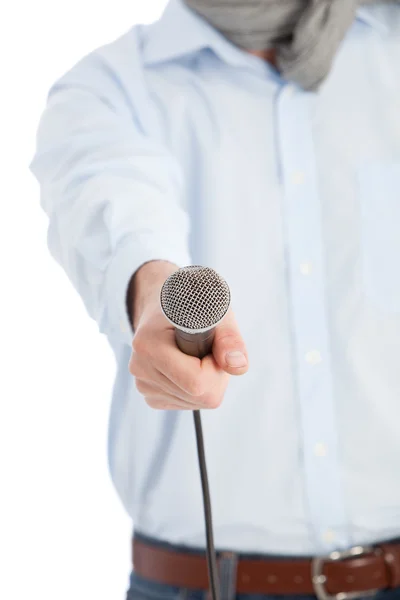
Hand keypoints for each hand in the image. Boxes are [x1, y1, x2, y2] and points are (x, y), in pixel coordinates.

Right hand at [128, 261, 248, 409]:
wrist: (166, 307)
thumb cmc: (192, 307)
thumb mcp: (214, 313)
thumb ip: (229, 338)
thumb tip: (238, 366)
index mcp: (149, 345)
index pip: (196, 381)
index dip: (215, 367)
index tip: (213, 346)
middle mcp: (140, 368)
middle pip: (198, 396)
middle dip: (214, 376)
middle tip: (208, 350)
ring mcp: (142, 384)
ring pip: (194, 402)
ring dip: (206, 382)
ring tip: (196, 355)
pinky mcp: (150, 395)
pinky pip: (187, 403)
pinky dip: (196, 389)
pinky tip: (188, 367)